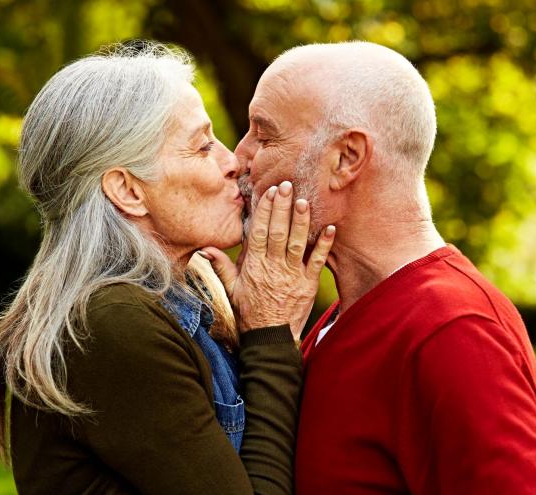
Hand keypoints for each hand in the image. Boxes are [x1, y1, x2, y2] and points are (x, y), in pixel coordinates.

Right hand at [200, 181, 334, 339]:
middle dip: (282, 208)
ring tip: (303, 200)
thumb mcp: (231, 289)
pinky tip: (330, 228)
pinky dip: (324, 244)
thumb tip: (205, 249)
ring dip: (301, 221)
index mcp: (254, 266)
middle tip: (286, 185)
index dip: (264, 211)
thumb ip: (220, 266)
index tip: (268, 193)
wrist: (269, 338)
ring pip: (297, 243)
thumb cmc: (249, 312)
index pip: (259, 232)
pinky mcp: (309, 284)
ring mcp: (292, 275)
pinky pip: (318, 261)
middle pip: (278, 232)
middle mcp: (273, 267)